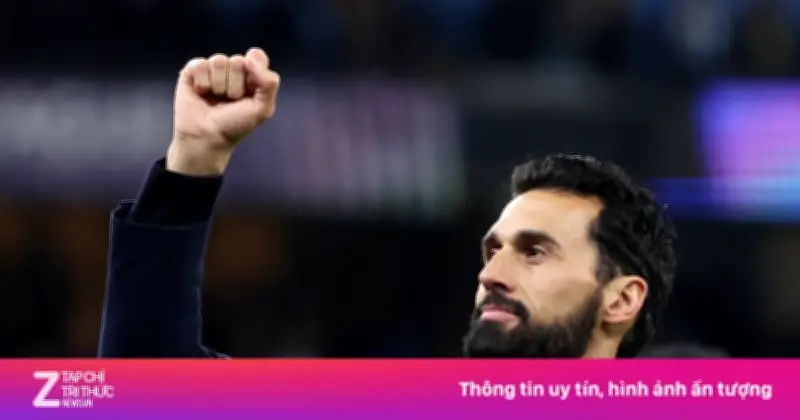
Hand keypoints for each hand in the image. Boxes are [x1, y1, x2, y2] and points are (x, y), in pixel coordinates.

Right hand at [167, 48, 280, 175]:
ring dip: (218, 85)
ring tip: (215, 98)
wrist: (207, 137)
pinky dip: (202, 82)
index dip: (254, 70)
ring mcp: (213, 69)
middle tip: (230, 100)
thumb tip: (250, 56)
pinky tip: (201, 93)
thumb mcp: (262, 109)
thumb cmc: (235, 125)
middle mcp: (232, 70)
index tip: (251, 88)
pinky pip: (200, 64)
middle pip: (238, 60)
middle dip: (235, 84)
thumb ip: (269, 83)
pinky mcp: (193, 71)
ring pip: (219, 61)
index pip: (257, 57)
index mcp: (251, 76)